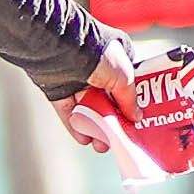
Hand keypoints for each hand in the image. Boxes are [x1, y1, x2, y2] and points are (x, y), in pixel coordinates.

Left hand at [52, 32, 193, 170]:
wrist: (62, 48)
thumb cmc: (98, 54)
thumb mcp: (124, 76)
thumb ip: (130, 99)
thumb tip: (136, 117)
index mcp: (114, 59)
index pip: (125, 85)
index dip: (130, 104)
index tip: (135, 121)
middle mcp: (95, 68)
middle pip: (106, 101)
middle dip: (112, 122)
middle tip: (118, 139)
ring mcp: (75, 79)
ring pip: (87, 108)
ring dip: (95, 128)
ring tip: (101, 145)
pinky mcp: (57, 88)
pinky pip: (68, 111)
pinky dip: (76, 125)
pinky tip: (84, 139)